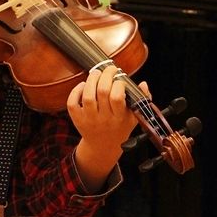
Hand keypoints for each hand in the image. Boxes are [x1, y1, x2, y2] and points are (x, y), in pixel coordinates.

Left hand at [67, 65, 140, 190]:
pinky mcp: (78, 119)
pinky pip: (72, 103)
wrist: (103, 147)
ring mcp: (89, 119)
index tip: (121, 80)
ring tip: (97, 73)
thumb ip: (142, 100)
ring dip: (91, 80)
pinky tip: (83, 85)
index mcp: (119, 118)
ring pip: (88, 96)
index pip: (117, 97)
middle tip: (109, 69)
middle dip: (106, 75)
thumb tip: (143, 84)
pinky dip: (75, 91)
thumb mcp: (134, 117)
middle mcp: (104, 118)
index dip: (119, 84)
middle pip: (102, 92)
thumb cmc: (120, 128)